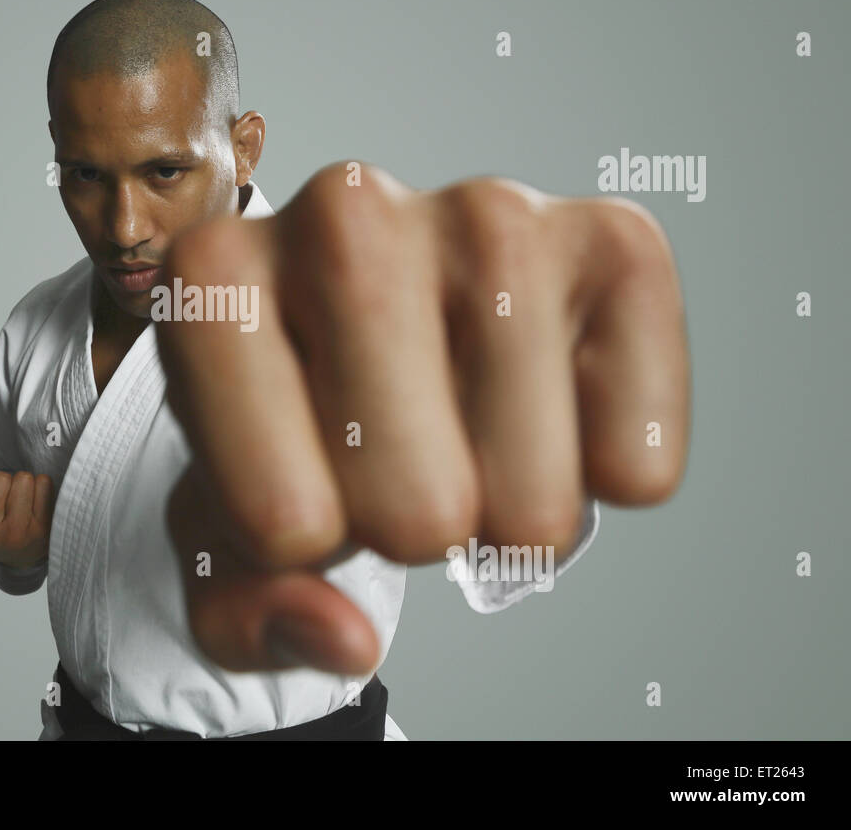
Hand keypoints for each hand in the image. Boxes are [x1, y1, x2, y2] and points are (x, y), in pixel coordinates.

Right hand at [0, 461, 54, 569]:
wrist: (14, 550)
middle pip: (1, 477)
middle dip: (0, 481)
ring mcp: (15, 536)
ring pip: (23, 479)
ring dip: (20, 484)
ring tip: (14, 503)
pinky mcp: (41, 531)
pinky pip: (44, 484)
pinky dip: (39, 488)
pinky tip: (31, 506)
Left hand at [157, 162, 689, 675]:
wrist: (373, 333)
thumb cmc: (286, 431)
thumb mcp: (224, 539)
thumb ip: (245, 610)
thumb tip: (345, 639)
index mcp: (215, 277)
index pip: (280, 520)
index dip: (299, 546)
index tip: (295, 477)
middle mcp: (344, 211)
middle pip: (415, 512)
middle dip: (407, 531)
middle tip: (392, 458)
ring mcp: (486, 212)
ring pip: (531, 502)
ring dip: (504, 511)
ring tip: (463, 427)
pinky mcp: (612, 240)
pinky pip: (636, 464)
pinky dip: (600, 478)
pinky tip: (545, 404)